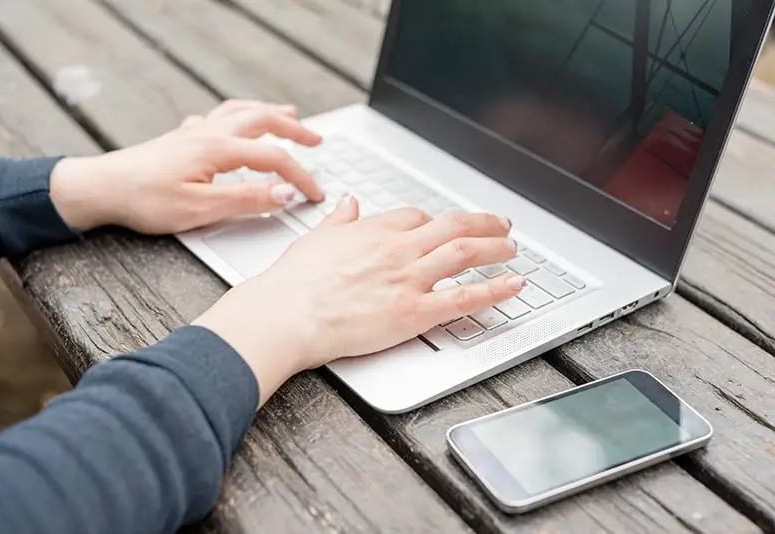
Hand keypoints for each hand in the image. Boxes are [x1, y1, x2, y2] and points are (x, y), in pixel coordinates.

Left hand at [49, 100, 323, 233]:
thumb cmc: (145, 201)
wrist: (101, 189)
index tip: (314, 194)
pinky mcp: (182, 138)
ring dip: (270, 113)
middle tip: (317, 140)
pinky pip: (219, 116)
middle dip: (294, 130)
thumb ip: (247, 199)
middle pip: (263, 121)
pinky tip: (235, 122)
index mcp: (219, 149)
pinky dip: (238, 115)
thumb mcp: (202, 209)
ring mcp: (195, 132)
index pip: (274, 158)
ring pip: (241, 112)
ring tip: (289, 115)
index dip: (300, 176)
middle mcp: (210, 133)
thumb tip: (285, 194)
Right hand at [193, 198, 523, 405]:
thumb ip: (338, 219)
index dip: (437, 222)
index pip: (417, 217)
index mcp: (374, 230)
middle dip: (483, 224)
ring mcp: (409, 279)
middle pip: (453, 226)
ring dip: (495, 248)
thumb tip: (348, 202)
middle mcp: (398, 248)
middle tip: (502, 226)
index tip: (448, 227)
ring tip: (513, 248)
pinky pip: (464, 297)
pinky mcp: (414, 312)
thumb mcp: (315, 238)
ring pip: (465, 253)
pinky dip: (495, 289)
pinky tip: (514, 284)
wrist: (286, 313)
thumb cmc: (294, 282)